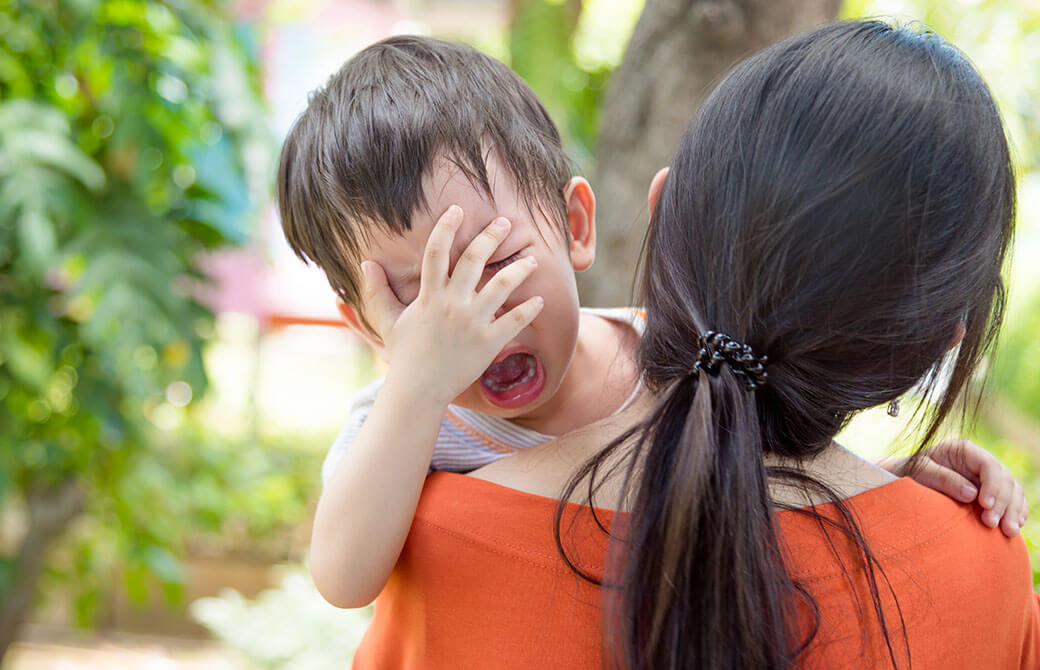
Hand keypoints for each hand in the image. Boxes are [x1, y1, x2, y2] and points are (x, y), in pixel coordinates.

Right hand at [361, 205, 543, 407]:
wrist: (419, 390)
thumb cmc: (404, 354)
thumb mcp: (388, 320)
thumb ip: (377, 290)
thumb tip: (366, 263)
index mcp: (429, 296)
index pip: (436, 252)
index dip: (446, 228)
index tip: (457, 210)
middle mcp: (452, 304)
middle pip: (474, 260)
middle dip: (491, 237)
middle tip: (505, 222)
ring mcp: (473, 323)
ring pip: (501, 286)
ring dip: (519, 270)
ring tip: (532, 260)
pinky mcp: (489, 342)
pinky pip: (514, 321)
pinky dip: (529, 310)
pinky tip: (539, 299)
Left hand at [880, 439, 1027, 536]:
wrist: (904, 480)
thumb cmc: (911, 473)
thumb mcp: (921, 472)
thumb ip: (943, 479)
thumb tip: (972, 494)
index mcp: (964, 450)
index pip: (988, 465)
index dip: (992, 485)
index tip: (985, 504)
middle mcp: (980, 462)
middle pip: (1004, 479)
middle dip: (1003, 503)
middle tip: (992, 523)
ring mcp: (987, 478)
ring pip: (1013, 491)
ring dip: (1013, 511)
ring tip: (1008, 531)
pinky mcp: (991, 493)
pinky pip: (1013, 501)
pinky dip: (1016, 512)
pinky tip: (1015, 525)